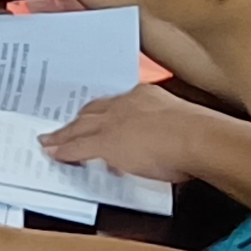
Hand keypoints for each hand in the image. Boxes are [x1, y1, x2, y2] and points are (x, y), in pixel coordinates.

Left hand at [40, 86, 242, 187]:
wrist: (197, 138)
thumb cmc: (200, 135)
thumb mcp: (183, 125)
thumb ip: (170, 130)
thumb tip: (169, 148)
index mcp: (146, 96)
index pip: (116, 103)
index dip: (103, 112)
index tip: (96, 117)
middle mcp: (125, 104)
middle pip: (92, 111)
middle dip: (77, 120)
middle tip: (62, 126)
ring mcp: (113, 122)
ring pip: (80, 127)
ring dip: (63, 134)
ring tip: (49, 140)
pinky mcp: (106, 142)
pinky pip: (77, 147)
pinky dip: (63, 151)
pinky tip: (54, 154)